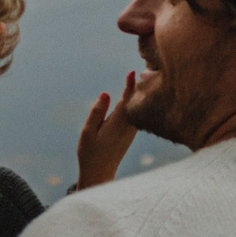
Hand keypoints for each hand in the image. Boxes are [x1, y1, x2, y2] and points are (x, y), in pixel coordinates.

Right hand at [74, 71, 140, 190]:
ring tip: (146, 72)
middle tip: (148, 63)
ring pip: (140, 107)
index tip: (134, 71)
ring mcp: (132, 130)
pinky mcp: (131, 132)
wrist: (100, 173)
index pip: (128, 100)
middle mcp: (130, 126)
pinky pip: (138, 112)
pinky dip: (139, 101)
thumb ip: (97, 112)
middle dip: (142, 84)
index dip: (131, 85)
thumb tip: (106, 93)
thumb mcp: (87, 132)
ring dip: (142, 92)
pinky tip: (140, 92)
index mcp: (119, 124)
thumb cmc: (90, 152)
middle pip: (139, 101)